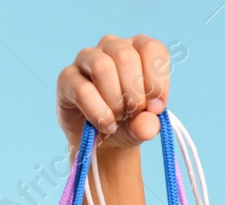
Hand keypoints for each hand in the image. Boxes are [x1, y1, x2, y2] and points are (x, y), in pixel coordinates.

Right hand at [55, 34, 172, 150]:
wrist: (103, 137)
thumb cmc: (129, 120)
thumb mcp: (145, 124)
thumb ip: (150, 123)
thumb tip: (147, 124)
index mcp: (138, 49)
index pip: (152, 48)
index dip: (157, 81)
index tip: (156, 107)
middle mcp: (112, 46)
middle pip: (125, 57)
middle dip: (134, 94)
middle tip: (134, 113)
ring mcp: (87, 58)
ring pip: (102, 68)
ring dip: (115, 101)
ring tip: (119, 117)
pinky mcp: (67, 77)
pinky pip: (83, 91)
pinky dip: (99, 113)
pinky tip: (106, 125)